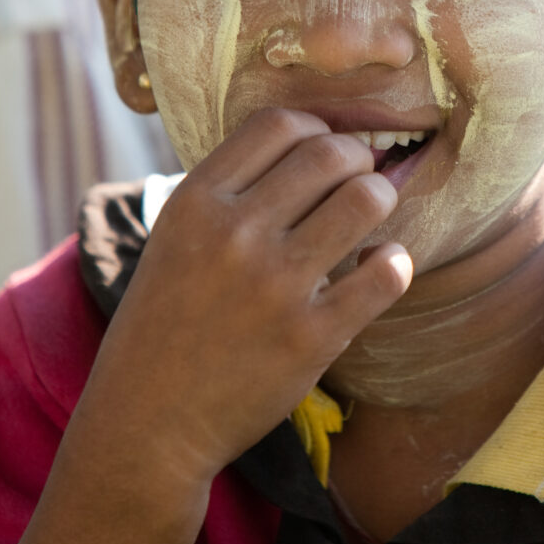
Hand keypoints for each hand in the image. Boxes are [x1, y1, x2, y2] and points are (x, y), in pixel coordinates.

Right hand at [83, 108, 412, 495]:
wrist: (148, 420)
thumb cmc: (167, 321)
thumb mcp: (175, 237)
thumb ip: (230, 190)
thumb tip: (312, 144)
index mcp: (196, 201)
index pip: (279, 124)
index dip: (316, 129)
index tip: (324, 152)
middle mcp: (234, 234)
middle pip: (330, 153)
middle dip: (356, 160)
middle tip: (357, 181)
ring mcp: (275, 286)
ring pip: (365, 200)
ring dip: (380, 200)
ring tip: (370, 219)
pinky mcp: (310, 338)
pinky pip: (385, 274)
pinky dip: (394, 263)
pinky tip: (380, 268)